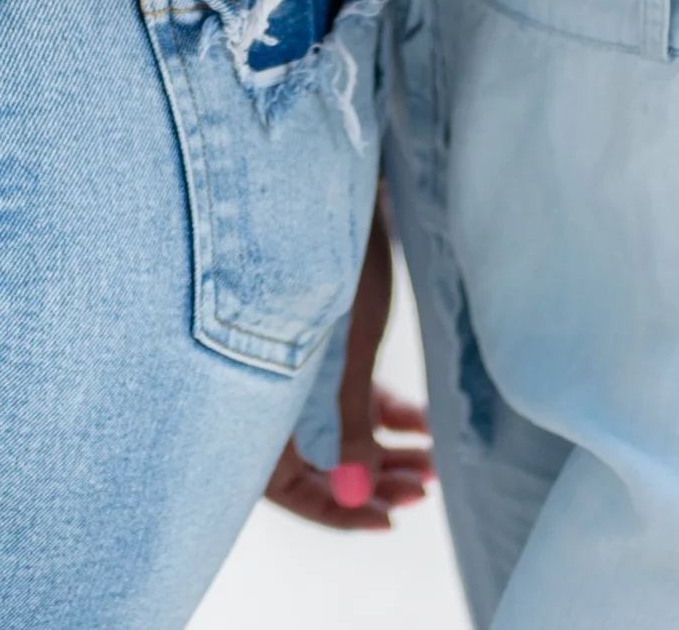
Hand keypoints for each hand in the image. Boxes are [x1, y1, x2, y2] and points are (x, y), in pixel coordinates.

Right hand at [260, 199, 432, 529]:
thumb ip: (348, 422)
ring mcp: (285, 355)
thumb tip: (358, 496)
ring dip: (378, 449)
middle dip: (366, 481)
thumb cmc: (325, 247)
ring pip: (330, 427)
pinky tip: (420, 419)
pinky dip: (379, 410)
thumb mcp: (345, 345)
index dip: (333, 511)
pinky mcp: (311, 328)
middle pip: (309, 461)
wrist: (316, 160)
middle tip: (419, 490)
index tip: (387, 518)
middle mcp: (259, 381)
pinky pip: (340, 391)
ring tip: (430, 463)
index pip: (281, 485)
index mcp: (248, 392)